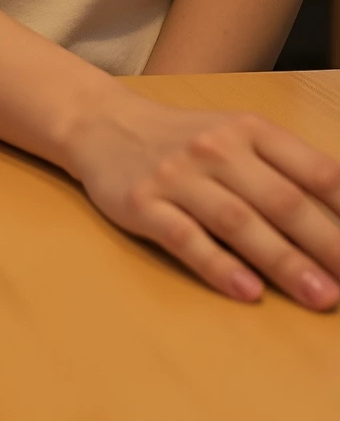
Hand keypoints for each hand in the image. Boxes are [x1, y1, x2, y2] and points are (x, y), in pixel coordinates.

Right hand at [66, 89, 339, 308]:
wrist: (103, 124)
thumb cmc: (185, 139)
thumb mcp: (238, 136)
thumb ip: (287, 169)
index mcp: (249, 130)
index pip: (314, 171)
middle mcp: (216, 149)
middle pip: (281, 201)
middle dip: (325, 245)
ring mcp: (177, 177)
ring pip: (238, 222)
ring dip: (283, 261)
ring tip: (319, 296)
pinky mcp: (143, 204)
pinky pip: (185, 238)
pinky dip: (218, 265)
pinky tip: (246, 290)